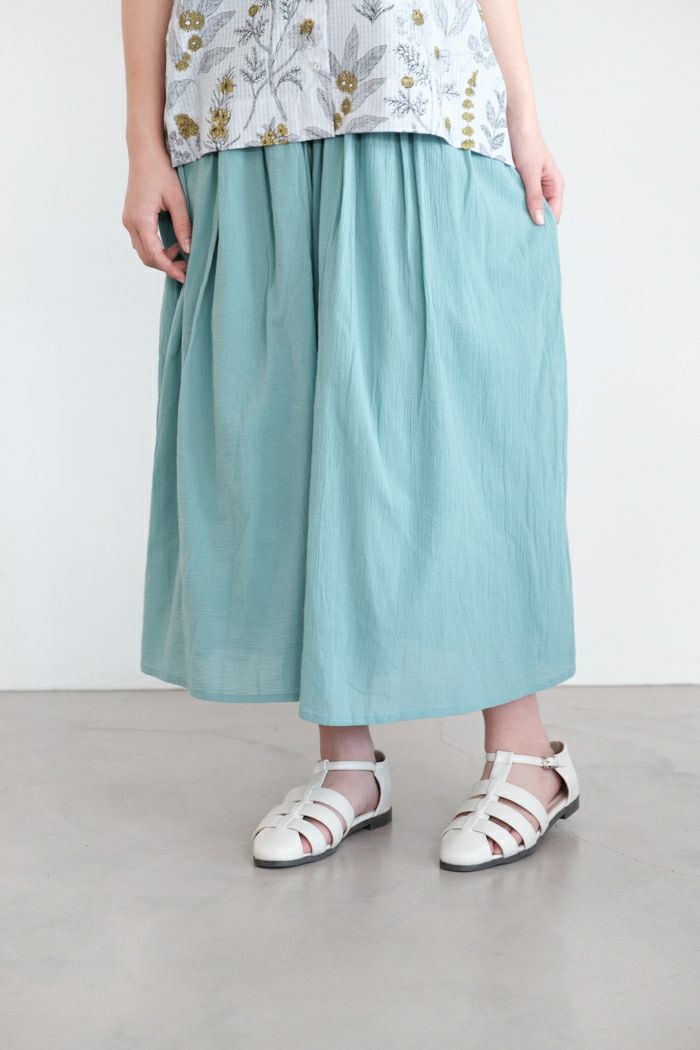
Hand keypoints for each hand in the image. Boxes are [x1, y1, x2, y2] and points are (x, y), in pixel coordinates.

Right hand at [122, 145, 190, 282]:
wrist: (144, 152)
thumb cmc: (161, 171)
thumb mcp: (177, 199)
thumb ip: (183, 225)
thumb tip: (189, 250)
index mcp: (141, 219)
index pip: (154, 255)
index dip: (170, 269)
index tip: (184, 276)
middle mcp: (130, 222)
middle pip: (146, 257)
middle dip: (166, 266)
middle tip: (187, 268)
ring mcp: (128, 220)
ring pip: (143, 250)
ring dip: (161, 257)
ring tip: (182, 253)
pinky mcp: (131, 216)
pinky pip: (142, 240)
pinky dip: (156, 247)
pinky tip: (173, 242)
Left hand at [508, 116, 564, 225]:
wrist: (513, 122)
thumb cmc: (526, 143)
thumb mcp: (530, 173)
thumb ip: (534, 197)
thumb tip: (539, 221)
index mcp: (555, 185)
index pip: (554, 215)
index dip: (544, 227)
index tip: (531, 240)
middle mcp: (546, 187)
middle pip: (542, 213)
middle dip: (532, 223)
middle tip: (517, 236)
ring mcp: (533, 185)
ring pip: (530, 207)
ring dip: (521, 214)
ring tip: (510, 226)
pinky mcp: (520, 182)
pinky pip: (519, 199)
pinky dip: (513, 205)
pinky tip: (505, 212)